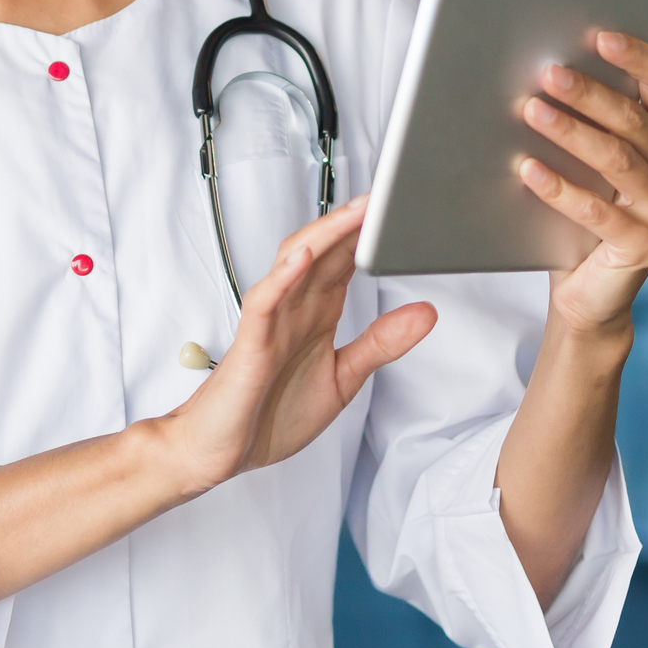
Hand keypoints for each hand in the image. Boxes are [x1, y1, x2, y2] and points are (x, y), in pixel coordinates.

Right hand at [155, 198, 435, 494]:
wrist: (220, 452)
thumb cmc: (271, 413)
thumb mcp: (344, 378)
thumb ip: (382, 344)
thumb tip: (427, 313)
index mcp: (316, 313)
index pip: (345, 260)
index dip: (371, 233)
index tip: (400, 208)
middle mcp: (294, 308)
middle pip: (323, 250)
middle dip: (353, 222)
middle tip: (386, 194)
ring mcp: (271, 322)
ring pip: (294, 263)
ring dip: (324, 236)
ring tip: (354, 214)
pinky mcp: (250, 343)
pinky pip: (263, 302)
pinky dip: (281, 278)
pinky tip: (301, 260)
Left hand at [518, 31, 647, 336]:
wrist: (587, 289)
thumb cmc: (581, 207)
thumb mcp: (586, 157)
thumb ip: (584, 118)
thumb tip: (541, 68)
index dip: (637, 57)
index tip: (598, 35)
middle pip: (635, 121)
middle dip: (589, 93)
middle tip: (548, 73)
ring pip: (619, 162)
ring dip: (572, 134)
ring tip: (531, 112)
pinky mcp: (645, 247)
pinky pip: (598, 212)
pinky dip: (560, 189)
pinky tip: (528, 170)